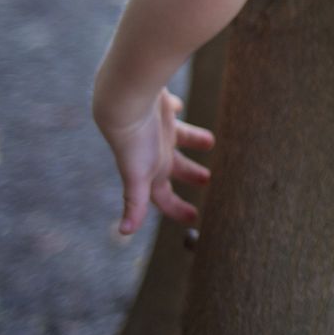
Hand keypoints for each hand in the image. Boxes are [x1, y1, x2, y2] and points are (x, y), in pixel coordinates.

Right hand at [99, 90, 214, 234]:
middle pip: (175, 167)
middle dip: (191, 175)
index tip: (194, 217)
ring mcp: (157, 129)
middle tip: (208, 179)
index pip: (163, 197)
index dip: (177, 208)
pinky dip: (175, 109)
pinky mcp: (160, 107)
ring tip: (210, 142)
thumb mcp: (137, 176)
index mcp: (150, 172)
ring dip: (193, 141)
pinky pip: (170, 109)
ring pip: (178, 137)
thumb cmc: (133, 142)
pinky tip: (179, 107)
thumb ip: (135, 203)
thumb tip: (124, 232)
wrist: (125, 102)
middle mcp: (153, 152)